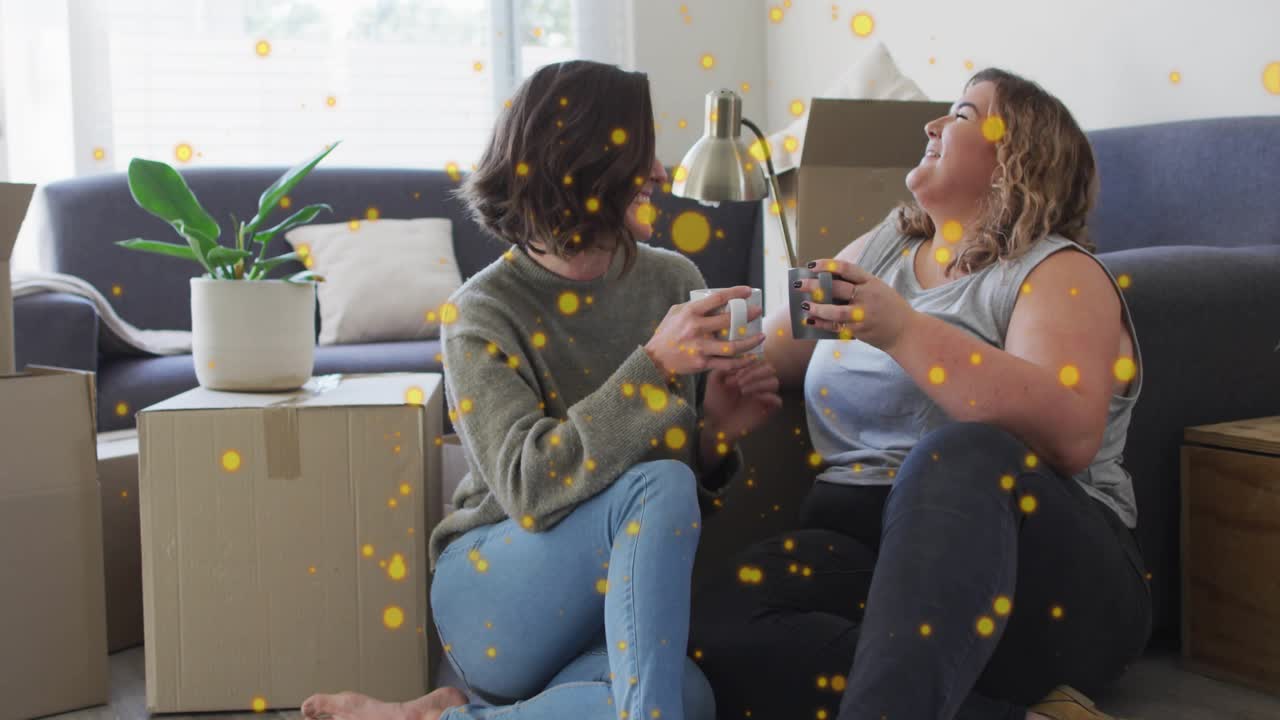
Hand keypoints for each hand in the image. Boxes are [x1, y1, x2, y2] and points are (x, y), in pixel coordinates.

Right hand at [645, 287, 764, 375]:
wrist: (655, 359)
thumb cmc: (666, 334)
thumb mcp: (675, 313)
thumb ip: (693, 305)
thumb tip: (714, 299)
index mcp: (690, 313)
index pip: (717, 298)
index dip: (736, 293)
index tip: (748, 291)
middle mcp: (696, 329)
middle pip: (728, 320)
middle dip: (748, 315)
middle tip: (758, 312)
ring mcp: (700, 347)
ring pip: (732, 346)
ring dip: (750, 341)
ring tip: (761, 336)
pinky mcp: (702, 363)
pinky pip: (727, 364)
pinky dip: (742, 362)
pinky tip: (751, 357)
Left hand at [703, 358, 782, 440]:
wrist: (715, 424)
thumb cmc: (714, 403)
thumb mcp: (714, 380)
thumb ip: (727, 366)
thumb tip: (747, 359)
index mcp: (747, 375)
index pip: (759, 361)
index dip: (750, 364)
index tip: (737, 374)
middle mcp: (757, 383)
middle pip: (770, 369)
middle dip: (754, 373)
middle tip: (739, 383)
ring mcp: (763, 396)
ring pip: (774, 382)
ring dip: (759, 383)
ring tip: (743, 391)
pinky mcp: (767, 410)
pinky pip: (778, 400)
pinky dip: (769, 397)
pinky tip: (755, 398)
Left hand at [794, 259, 918, 351]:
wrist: (906, 332)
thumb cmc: (888, 308)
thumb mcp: (877, 289)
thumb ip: (856, 286)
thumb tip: (825, 284)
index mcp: (871, 281)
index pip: (846, 268)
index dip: (827, 265)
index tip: (811, 265)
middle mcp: (868, 296)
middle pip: (836, 288)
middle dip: (814, 285)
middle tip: (799, 284)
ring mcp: (864, 314)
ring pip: (835, 310)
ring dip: (817, 307)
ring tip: (805, 304)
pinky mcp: (860, 330)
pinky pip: (836, 326)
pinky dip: (822, 323)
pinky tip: (810, 320)